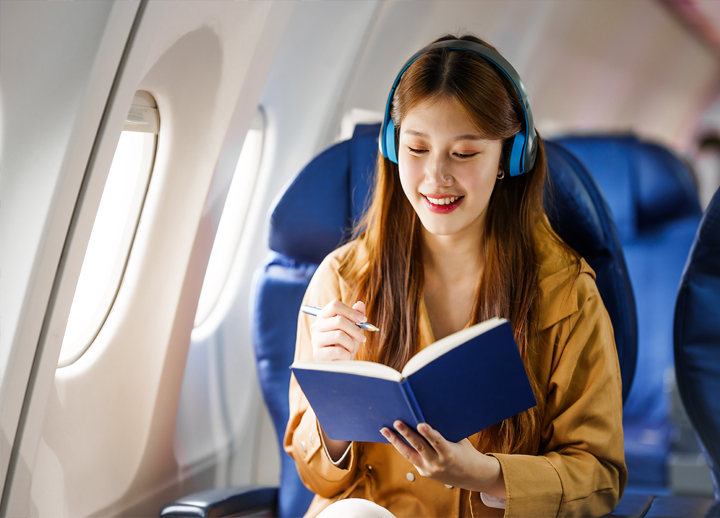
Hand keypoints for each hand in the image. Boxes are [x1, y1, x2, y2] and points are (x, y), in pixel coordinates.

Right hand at [310, 300, 367, 361]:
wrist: (340, 365)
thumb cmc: (345, 345)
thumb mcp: (352, 329)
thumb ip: (356, 316)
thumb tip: (360, 304)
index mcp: (323, 316)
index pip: (335, 305)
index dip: (351, 311)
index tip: (362, 320)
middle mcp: (316, 326)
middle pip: (339, 320)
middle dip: (355, 330)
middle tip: (361, 337)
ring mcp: (315, 340)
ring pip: (339, 335)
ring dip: (351, 344)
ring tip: (350, 348)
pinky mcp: (317, 354)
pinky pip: (338, 351)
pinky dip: (347, 354)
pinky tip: (345, 357)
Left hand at [380, 421, 505, 497]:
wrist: (472, 476)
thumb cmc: (466, 453)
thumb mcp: (459, 441)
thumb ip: (445, 432)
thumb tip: (428, 415)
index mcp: (449, 454)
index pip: (437, 442)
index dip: (429, 433)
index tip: (420, 425)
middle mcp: (437, 463)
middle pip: (419, 447)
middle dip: (406, 434)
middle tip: (396, 422)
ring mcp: (429, 470)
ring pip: (409, 454)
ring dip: (396, 441)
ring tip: (385, 430)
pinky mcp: (424, 472)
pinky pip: (411, 458)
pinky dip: (402, 447)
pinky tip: (393, 437)